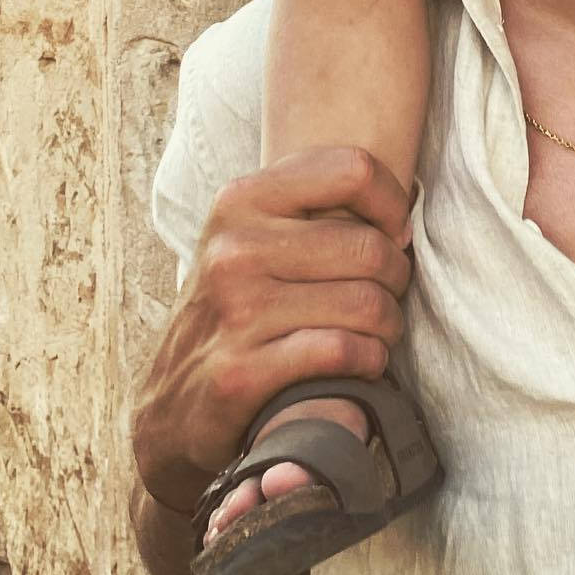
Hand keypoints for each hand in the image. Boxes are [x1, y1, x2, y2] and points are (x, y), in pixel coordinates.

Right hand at [132, 146, 412, 515]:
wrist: (172, 404)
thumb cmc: (241, 307)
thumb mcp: (258, 236)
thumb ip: (319, 208)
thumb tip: (402, 223)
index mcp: (241, 200)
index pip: (353, 169)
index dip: (393, 204)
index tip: (395, 235)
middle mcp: (234, 249)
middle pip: (371, 246)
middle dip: (398, 278)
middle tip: (387, 297)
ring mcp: (234, 311)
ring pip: (367, 303)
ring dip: (388, 326)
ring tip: (375, 332)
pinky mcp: (240, 373)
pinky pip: (343, 351)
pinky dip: (368, 361)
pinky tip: (359, 363)